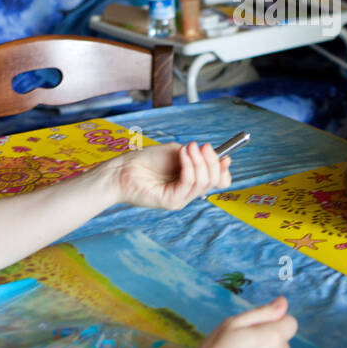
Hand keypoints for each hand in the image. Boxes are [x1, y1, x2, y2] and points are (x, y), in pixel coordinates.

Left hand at [107, 142, 230, 210]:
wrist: (123, 169)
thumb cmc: (147, 160)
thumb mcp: (177, 152)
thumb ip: (197, 156)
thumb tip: (221, 157)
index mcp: (192, 180)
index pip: (218, 181)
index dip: (223, 169)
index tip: (223, 155)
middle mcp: (188, 191)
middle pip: (215, 181)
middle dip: (212, 161)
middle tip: (202, 146)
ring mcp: (181, 198)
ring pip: (203, 182)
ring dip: (199, 161)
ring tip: (188, 147)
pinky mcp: (172, 201)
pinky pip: (188, 184)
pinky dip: (189, 166)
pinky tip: (183, 154)